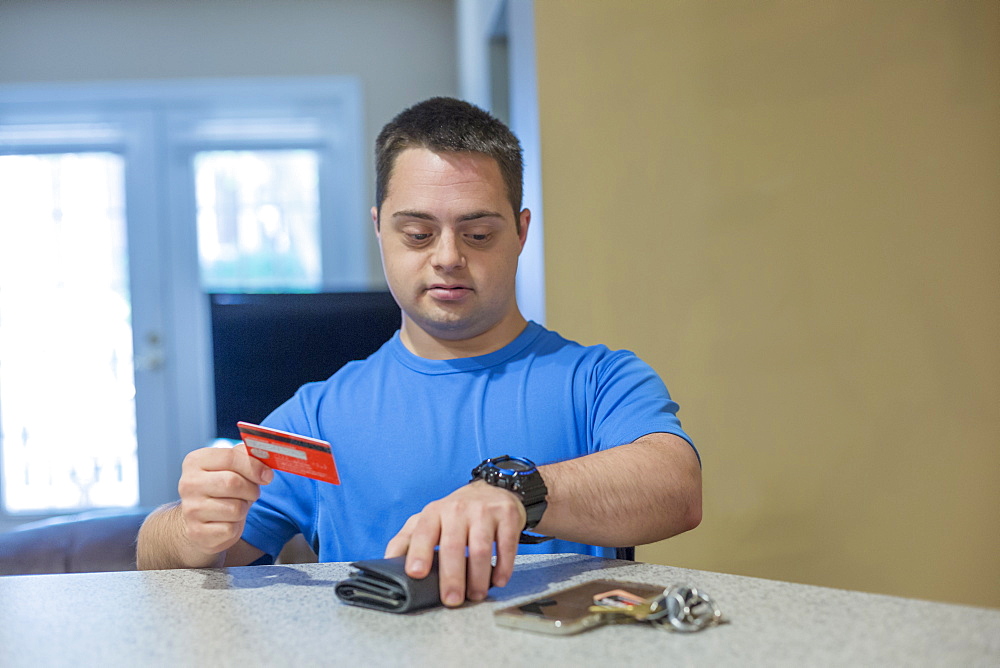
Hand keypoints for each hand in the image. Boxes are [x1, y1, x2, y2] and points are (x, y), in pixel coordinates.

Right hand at [176, 444, 272, 564]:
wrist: (199, 520)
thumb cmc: (220, 488)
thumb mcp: (229, 467)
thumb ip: (245, 456)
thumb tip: (263, 453)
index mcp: (195, 461)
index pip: (230, 457)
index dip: (254, 466)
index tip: (267, 475)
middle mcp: (189, 484)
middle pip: (233, 483)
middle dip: (251, 489)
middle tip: (253, 492)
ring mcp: (191, 509)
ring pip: (235, 509)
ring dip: (244, 508)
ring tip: (236, 505)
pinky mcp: (197, 532)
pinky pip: (230, 529)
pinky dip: (235, 526)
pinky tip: (227, 521)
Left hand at [383, 481, 525, 606]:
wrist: (492, 490)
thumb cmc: (455, 513)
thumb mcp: (428, 520)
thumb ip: (406, 540)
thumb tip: (386, 562)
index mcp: (434, 513)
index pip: (423, 533)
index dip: (419, 553)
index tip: (415, 574)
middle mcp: (457, 509)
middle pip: (453, 546)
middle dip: (452, 577)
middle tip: (452, 599)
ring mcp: (483, 512)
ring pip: (481, 549)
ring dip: (478, 577)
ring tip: (476, 594)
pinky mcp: (507, 515)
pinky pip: (506, 545)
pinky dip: (503, 566)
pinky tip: (499, 580)